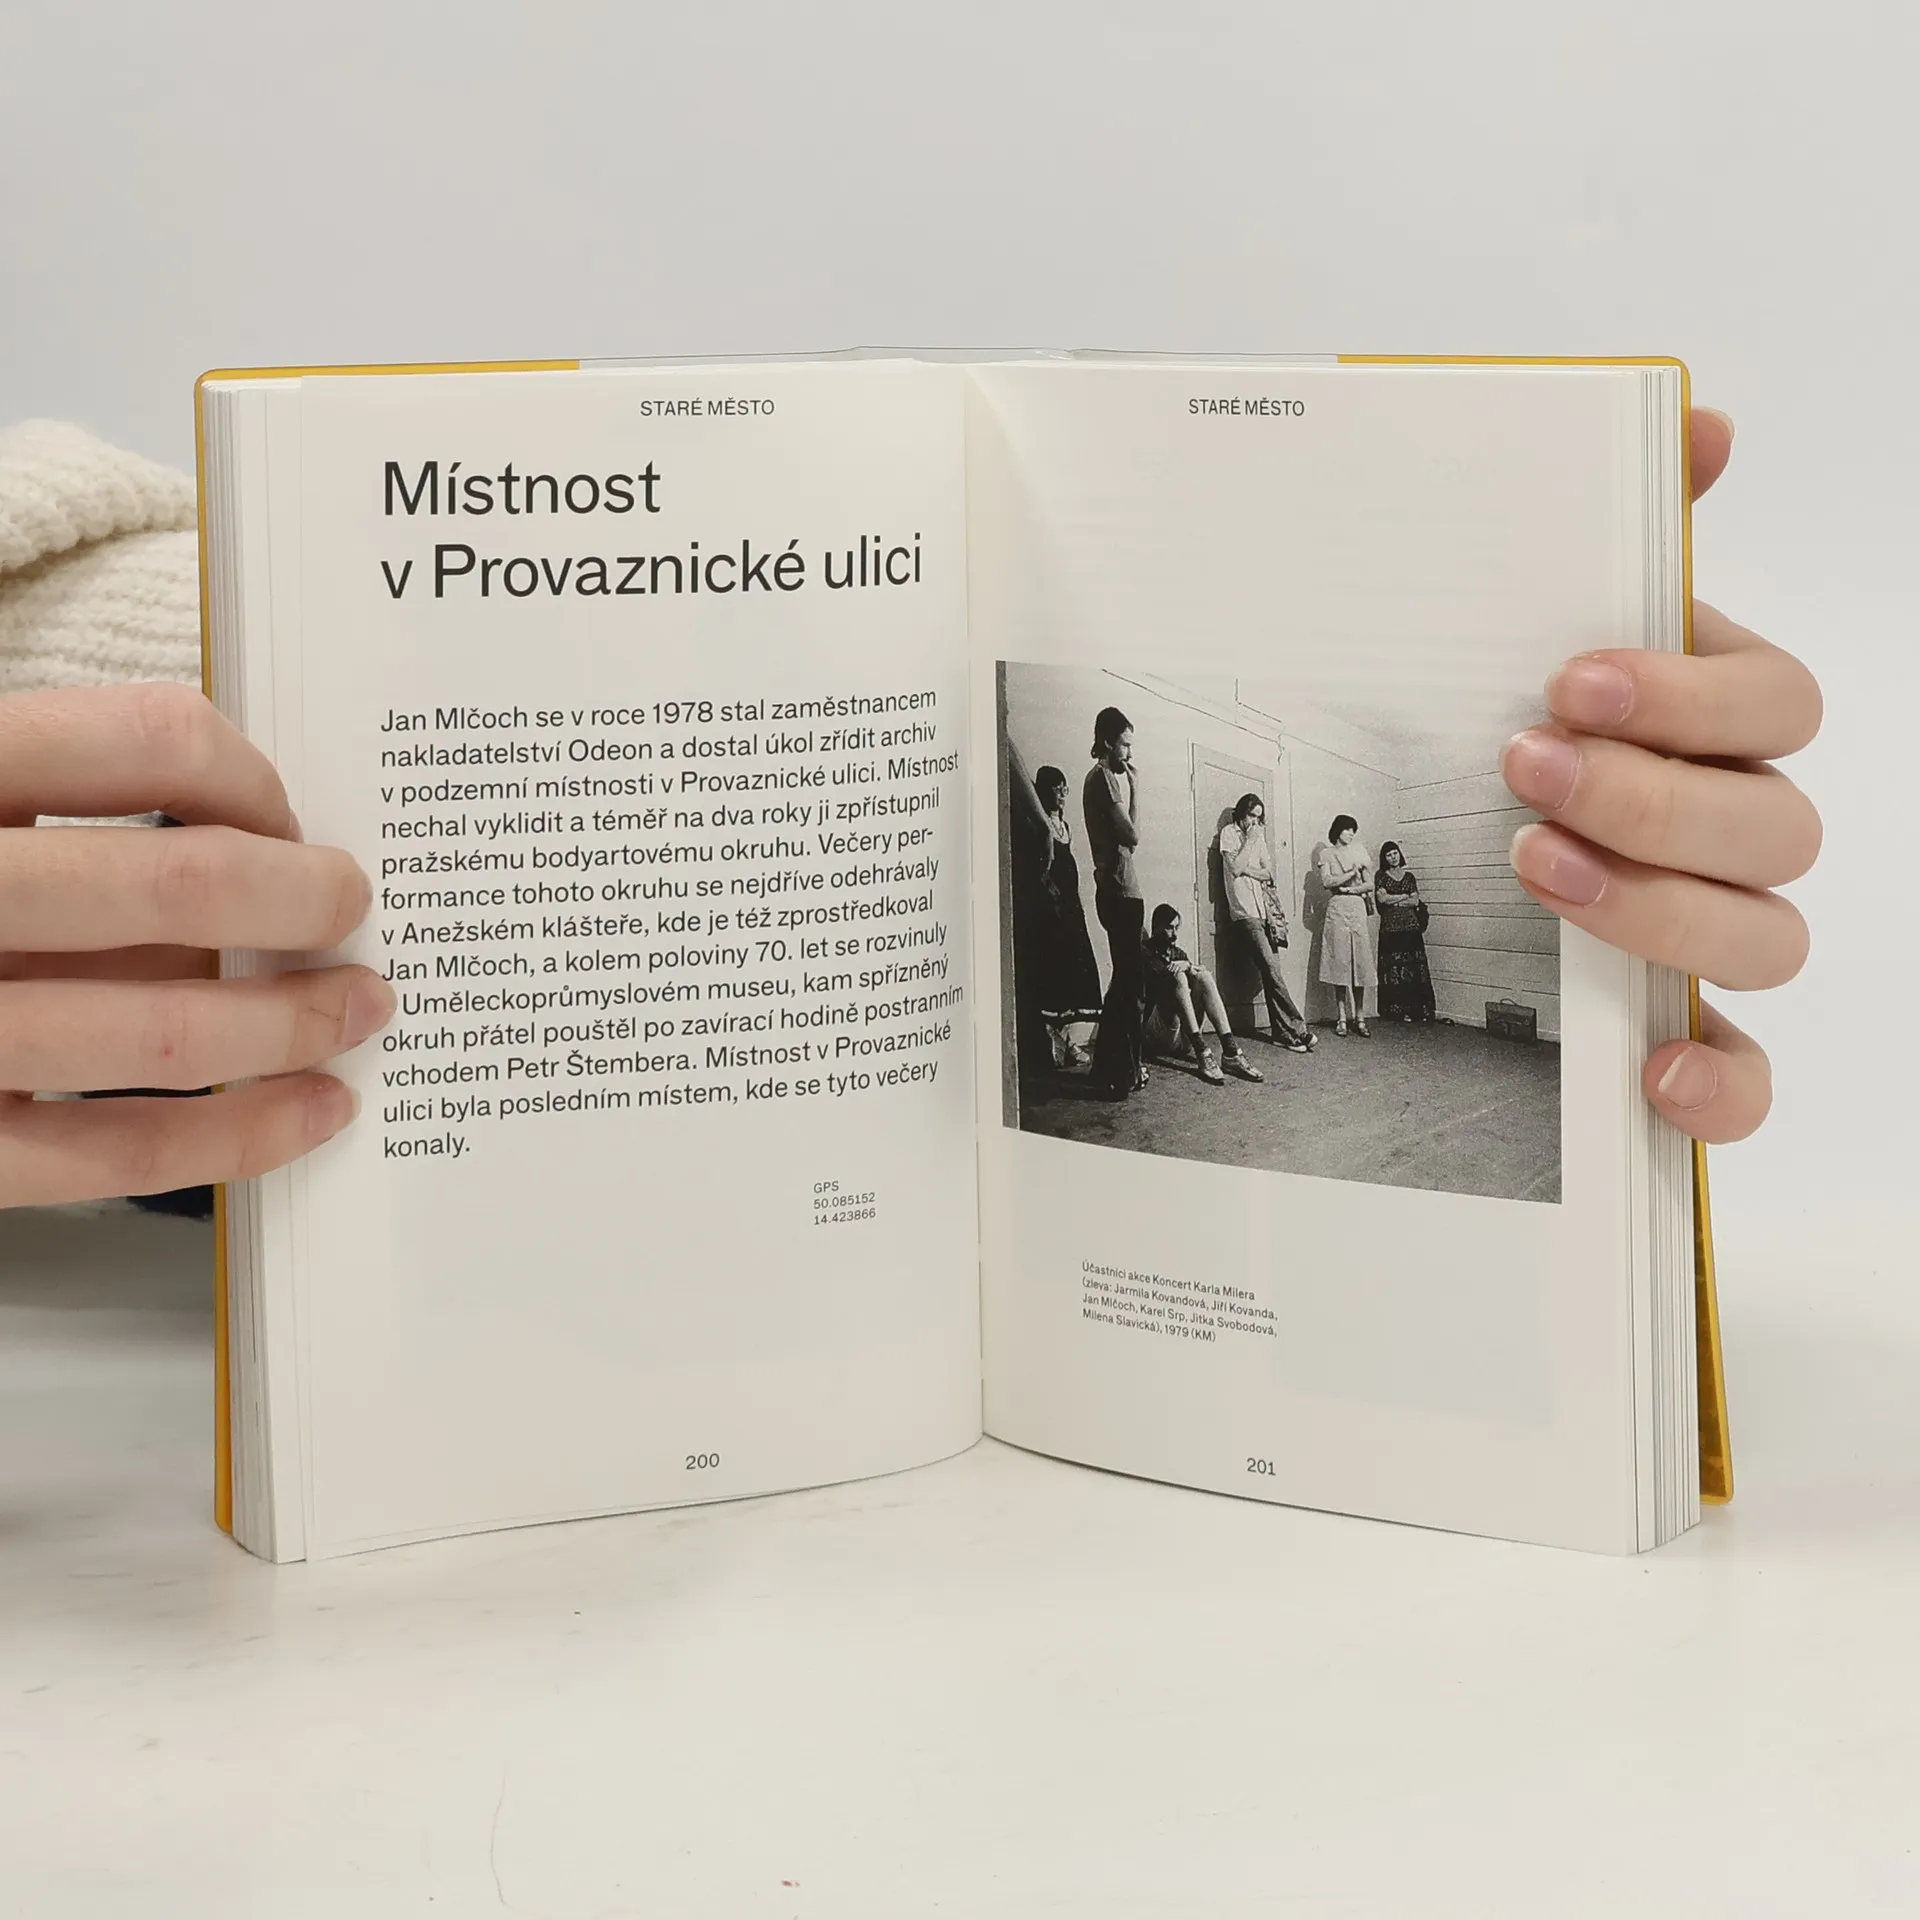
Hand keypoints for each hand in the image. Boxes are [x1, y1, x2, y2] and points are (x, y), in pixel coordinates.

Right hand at [0, 685, 392, 1205]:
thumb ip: (48, 799)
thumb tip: (244, 837)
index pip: (147, 739)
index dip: (252, 775)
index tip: (289, 813)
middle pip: (178, 884)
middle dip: (305, 899)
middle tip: (355, 907)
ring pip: (163, 1031)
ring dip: (295, 1022)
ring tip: (362, 1011)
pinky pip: (111, 1156)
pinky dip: (235, 1137)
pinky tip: (312, 1113)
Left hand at [1503, 408, 1820, 1144]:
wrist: (1441, 807)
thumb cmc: (1506, 712)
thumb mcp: (1532, 617)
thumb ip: (1621, 527)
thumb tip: (1701, 418)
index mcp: (1719, 720)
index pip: (1777, 704)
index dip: (1689, 696)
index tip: (1570, 677)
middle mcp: (1739, 823)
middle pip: (1775, 825)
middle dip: (1650, 797)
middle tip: (1522, 768)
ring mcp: (1719, 928)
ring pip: (1766, 936)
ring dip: (1656, 907)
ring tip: (1532, 865)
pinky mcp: (1684, 1025)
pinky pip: (1747, 1074)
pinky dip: (1717, 1080)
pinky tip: (1644, 1067)